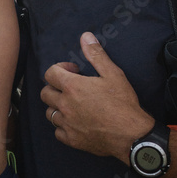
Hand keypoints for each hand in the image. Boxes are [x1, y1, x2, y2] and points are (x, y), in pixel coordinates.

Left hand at [40, 33, 151, 162]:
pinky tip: (74, 122)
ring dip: (57, 106)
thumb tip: (85, 36)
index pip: (50, 73)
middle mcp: (65, 105)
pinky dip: (62, 126)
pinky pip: (58, 132)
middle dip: (55, 87)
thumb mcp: (112, 73)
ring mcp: (67, 125)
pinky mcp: (73, 141)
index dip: (60, 68)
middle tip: (70, 87)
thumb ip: (96, 54)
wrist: (131, 135)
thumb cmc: (122, 103)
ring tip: (72, 104)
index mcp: (72, 87)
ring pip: (49, 113)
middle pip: (45, 93)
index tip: (74, 71)